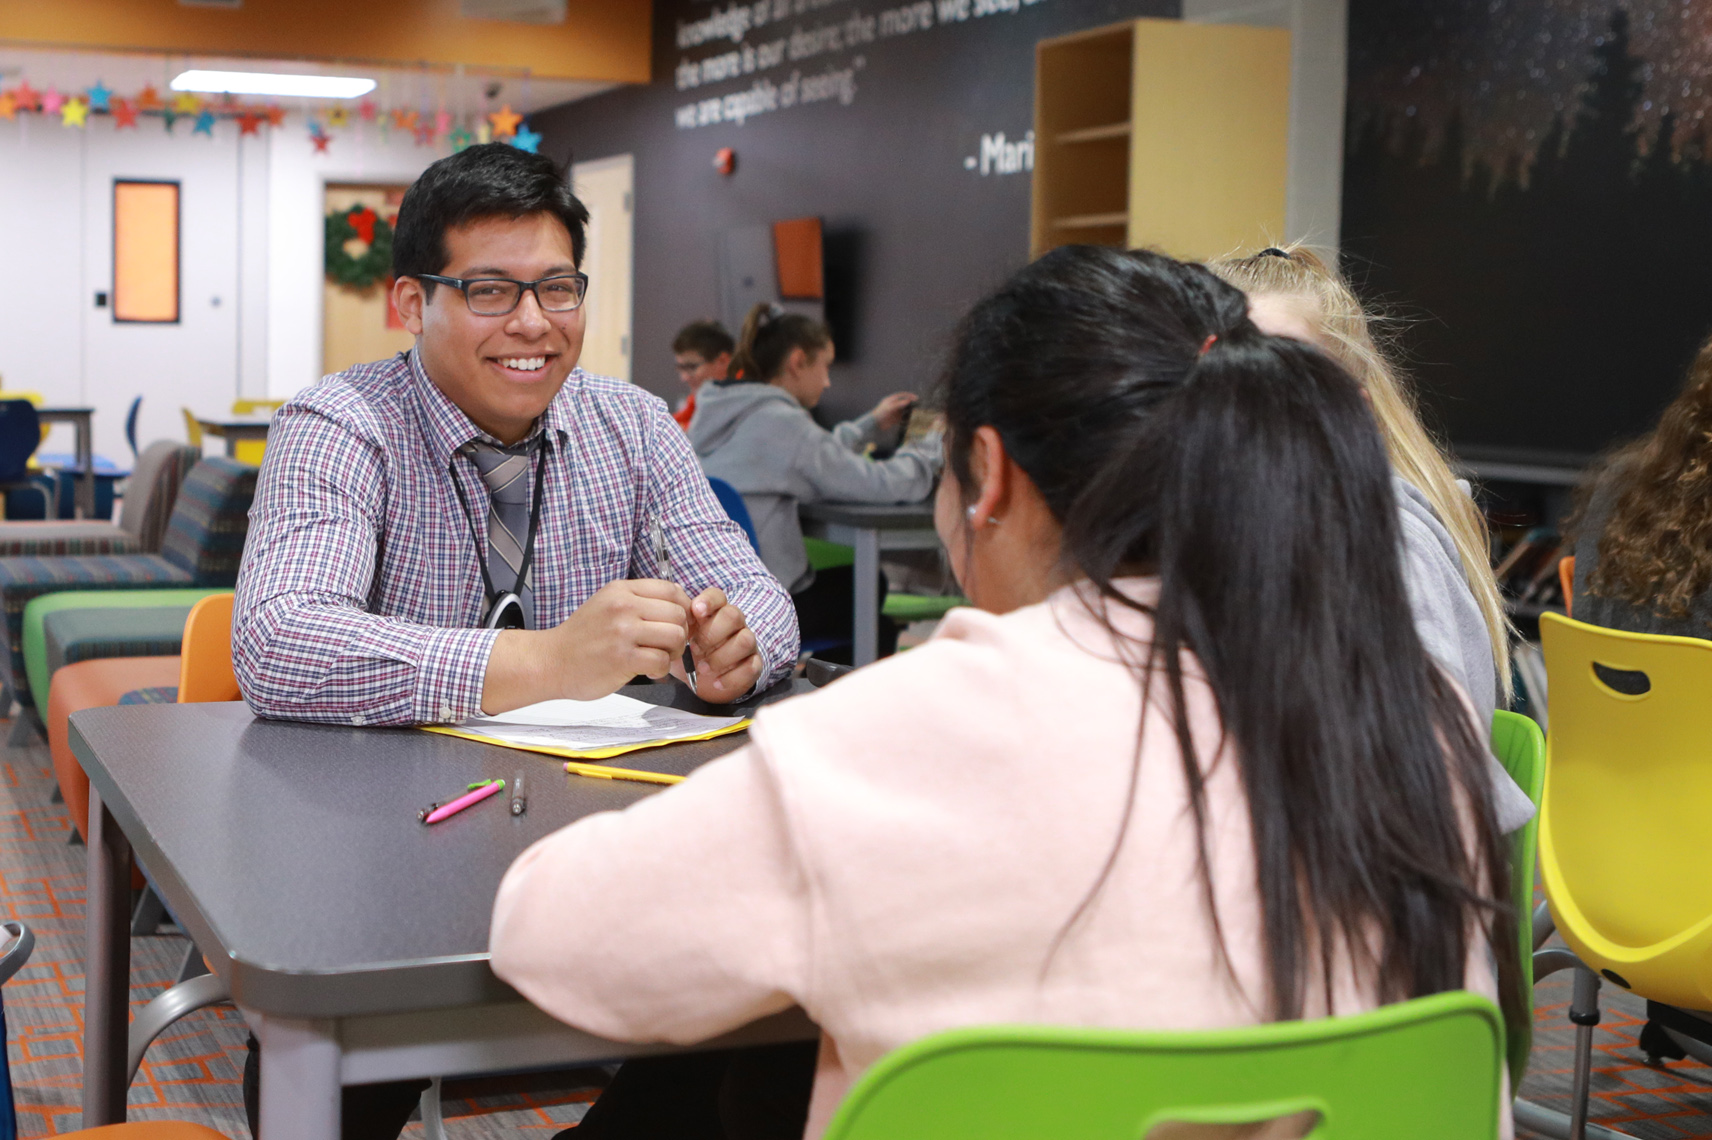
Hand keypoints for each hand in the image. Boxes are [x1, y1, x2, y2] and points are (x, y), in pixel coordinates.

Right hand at [481, 579, 692, 711]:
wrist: (551, 662)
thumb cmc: (582, 638)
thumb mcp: (607, 605)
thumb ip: (638, 601)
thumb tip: (679, 601)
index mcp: (621, 590)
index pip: (671, 590)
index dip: (683, 608)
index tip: (676, 624)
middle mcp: (623, 606)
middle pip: (678, 614)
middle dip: (680, 633)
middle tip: (665, 646)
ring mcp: (623, 632)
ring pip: (675, 636)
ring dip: (673, 652)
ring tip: (657, 657)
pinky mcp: (623, 658)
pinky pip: (661, 661)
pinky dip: (660, 670)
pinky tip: (646, 670)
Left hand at [676, 587, 763, 701]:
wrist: (702, 680)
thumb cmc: (689, 653)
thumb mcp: (677, 638)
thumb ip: (675, 619)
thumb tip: (673, 592)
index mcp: (714, 612)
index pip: (718, 596)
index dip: (709, 601)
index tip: (696, 610)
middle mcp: (734, 624)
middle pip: (734, 615)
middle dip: (712, 633)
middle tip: (694, 648)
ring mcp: (746, 643)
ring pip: (746, 640)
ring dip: (722, 656)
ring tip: (702, 668)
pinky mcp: (753, 664)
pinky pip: (751, 666)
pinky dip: (732, 677)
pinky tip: (716, 682)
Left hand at [871, 392, 917, 432]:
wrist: (875, 424)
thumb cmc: (881, 413)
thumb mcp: (889, 407)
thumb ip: (898, 404)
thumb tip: (908, 401)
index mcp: (892, 400)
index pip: (902, 395)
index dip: (909, 396)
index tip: (916, 398)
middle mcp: (894, 405)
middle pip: (905, 402)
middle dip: (912, 403)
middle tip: (919, 405)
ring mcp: (895, 412)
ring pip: (905, 410)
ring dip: (911, 411)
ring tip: (918, 412)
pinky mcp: (896, 419)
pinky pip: (903, 418)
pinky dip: (908, 418)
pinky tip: (912, 420)